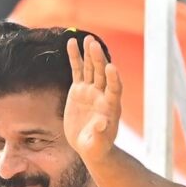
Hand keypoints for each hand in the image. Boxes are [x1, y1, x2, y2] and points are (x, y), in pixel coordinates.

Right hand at [64, 36, 124, 163]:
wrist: (89, 145)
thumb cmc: (96, 147)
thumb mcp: (97, 144)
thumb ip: (100, 134)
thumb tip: (102, 123)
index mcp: (111, 106)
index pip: (114, 88)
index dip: (113, 78)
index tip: (111, 67)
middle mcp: (102, 94)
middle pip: (101, 73)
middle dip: (98, 59)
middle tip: (93, 45)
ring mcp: (91, 90)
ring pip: (90, 68)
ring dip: (88, 54)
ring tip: (86, 39)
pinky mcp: (79, 89)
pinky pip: (77, 70)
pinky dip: (75, 57)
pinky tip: (71, 43)